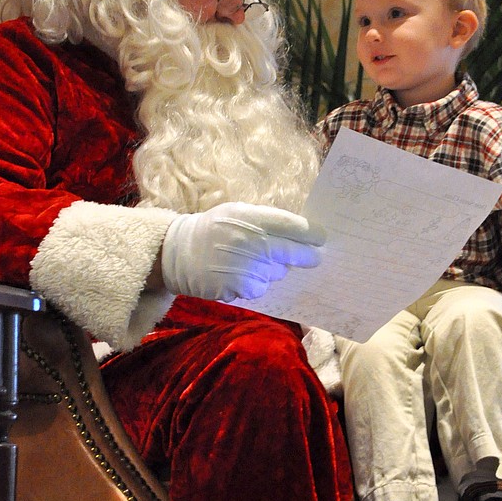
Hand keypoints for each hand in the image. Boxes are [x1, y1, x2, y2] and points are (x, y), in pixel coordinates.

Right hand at [161, 202, 323, 301]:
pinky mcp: (241, 288)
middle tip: (316, 258)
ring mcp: (247, 268)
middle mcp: (252, 243)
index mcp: (252, 219)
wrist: (179, 254)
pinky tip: (241, 273)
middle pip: (294, 253)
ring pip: (278, 272)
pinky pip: (262, 287)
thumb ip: (266, 220)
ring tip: (253, 261)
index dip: (312, 233)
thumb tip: (301, 231)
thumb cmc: (213, 228)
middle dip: (308, 256)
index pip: (294, 226)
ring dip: (274, 269)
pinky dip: (257, 282)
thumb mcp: (237, 212)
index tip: (322, 238)